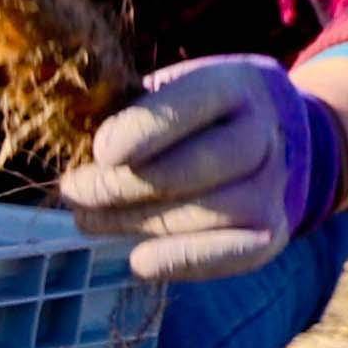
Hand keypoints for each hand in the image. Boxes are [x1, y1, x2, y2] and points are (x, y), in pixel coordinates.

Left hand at [58, 54, 347, 284]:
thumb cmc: (189, 116)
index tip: (100, 153)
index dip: (144, 131)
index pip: (193, 104)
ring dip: (139, 224)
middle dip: (124, 185)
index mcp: (234, 85)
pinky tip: (139, 261)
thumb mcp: (163, 94)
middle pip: (198, 166)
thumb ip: (127, 112)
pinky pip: (233, 254)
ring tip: (89, 220)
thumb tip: (77, 145)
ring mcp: (273, 185)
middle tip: (74, 192)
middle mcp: (264, 134)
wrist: (265, 138)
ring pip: (211, 212)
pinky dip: (183, 261)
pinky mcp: (271, 231)